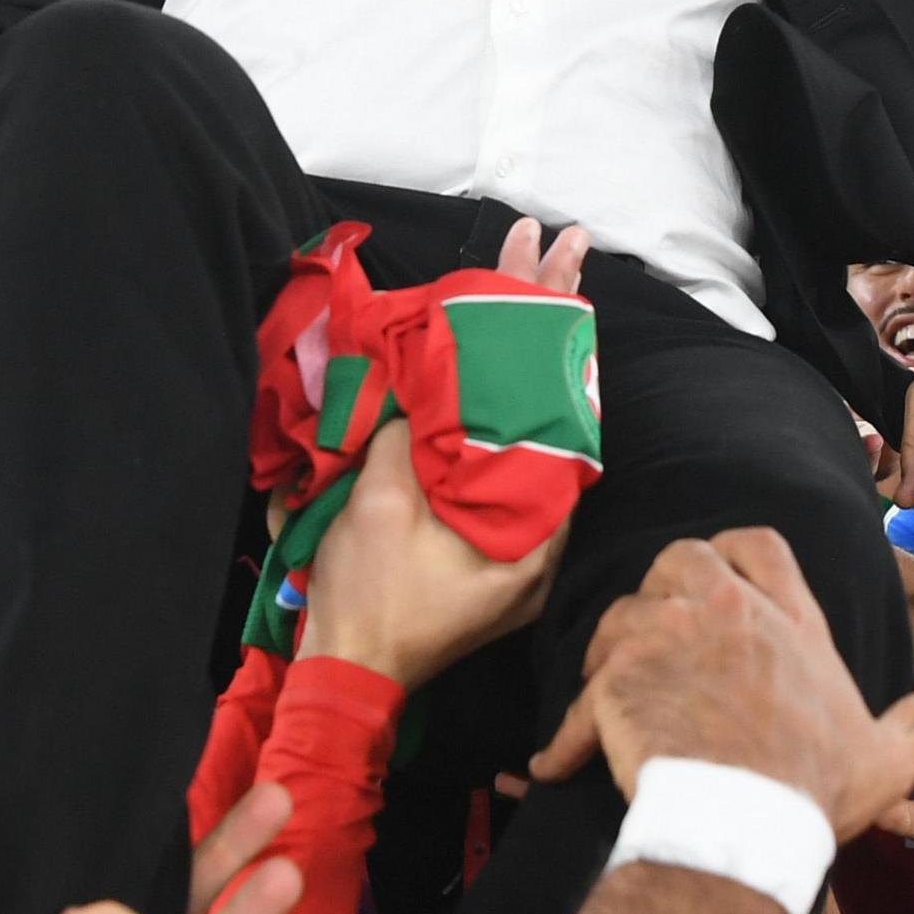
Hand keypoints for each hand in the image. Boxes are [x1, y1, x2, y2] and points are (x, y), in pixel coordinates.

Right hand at [301, 219, 584, 685]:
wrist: (352, 673)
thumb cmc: (368, 599)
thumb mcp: (381, 505)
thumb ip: (410, 435)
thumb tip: (429, 379)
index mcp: (533, 525)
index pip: (557, 402)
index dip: (550, 325)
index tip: (554, 264)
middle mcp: (545, 529)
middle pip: (559, 400)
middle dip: (552, 316)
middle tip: (560, 240)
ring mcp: (524, 535)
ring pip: (539, 421)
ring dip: (533, 347)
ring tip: (545, 270)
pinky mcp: (499, 538)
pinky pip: (514, 452)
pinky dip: (509, 396)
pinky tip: (508, 350)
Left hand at [532, 527, 913, 839]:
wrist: (744, 824)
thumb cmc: (813, 789)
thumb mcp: (887, 756)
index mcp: (788, 622)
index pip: (758, 545)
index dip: (736, 556)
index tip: (724, 584)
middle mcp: (724, 614)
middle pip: (679, 562)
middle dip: (665, 594)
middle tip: (666, 642)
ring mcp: (663, 640)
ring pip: (620, 617)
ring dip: (614, 655)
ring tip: (618, 702)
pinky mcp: (613, 682)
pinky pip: (580, 697)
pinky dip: (568, 732)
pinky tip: (559, 764)